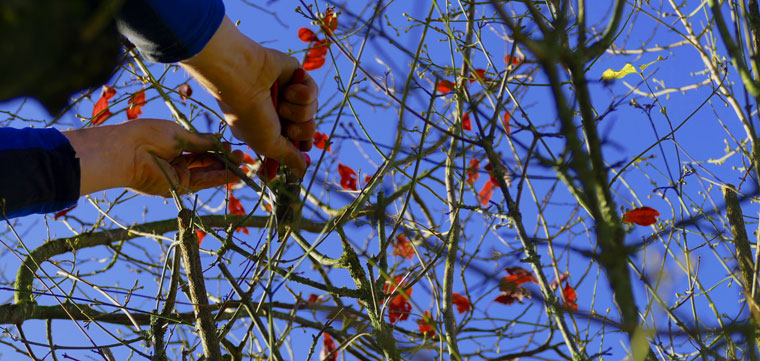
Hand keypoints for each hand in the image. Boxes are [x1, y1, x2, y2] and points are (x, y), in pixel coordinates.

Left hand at [63, 119, 241, 195]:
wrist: (128, 152)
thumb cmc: (148, 136)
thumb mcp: (179, 135)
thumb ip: (201, 141)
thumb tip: (219, 142)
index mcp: (173, 144)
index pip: (200, 148)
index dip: (216, 148)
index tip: (230, 146)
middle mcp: (176, 161)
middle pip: (205, 162)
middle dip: (224, 160)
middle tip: (242, 157)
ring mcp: (177, 174)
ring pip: (206, 173)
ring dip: (224, 170)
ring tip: (242, 165)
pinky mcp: (178, 186)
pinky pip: (202, 182)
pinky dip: (217, 179)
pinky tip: (232, 175)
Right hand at [180, 16, 317, 176]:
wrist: (241, 77)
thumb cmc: (248, 114)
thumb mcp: (268, 144)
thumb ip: (289, 157)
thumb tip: (302, 172)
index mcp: (270, 128)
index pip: (299, 142)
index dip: (302, 143)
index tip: (296, 143)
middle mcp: (280, 112)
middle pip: (309, 129)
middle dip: (299, 128)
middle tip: (283, 122)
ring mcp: (289, 93)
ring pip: (312, 111)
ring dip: (297, 110)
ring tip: (279, 101)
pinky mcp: (296, 76)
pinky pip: (312, 92)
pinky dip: (301, 93)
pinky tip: (286, 87)